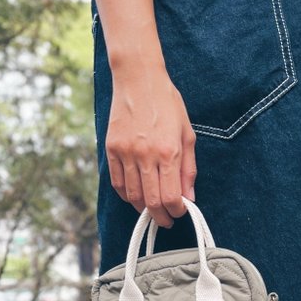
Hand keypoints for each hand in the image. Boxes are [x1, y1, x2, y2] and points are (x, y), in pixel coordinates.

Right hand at [105, 61, 196, 227]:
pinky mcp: (111, 149)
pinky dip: (126, 195)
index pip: (171, 197)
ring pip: (132, 196)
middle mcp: (145, 155)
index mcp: (168, 151)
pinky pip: (117, 183)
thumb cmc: (167, 104)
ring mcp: (126, 152)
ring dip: (143, 208)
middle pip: (151, 202)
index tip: (180, 213)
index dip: (177, 211)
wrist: (138, 79)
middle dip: (160, 217)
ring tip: (152, 209)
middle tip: (166, 221)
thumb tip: (189, 198)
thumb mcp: (187, 134)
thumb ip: (188, 169)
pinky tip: (136, 196)